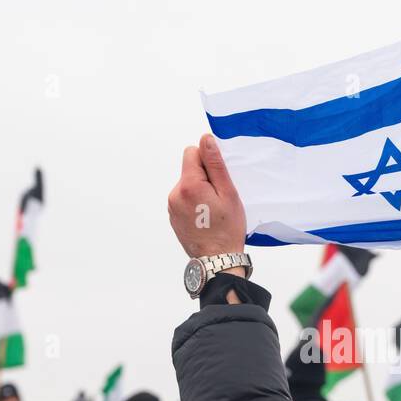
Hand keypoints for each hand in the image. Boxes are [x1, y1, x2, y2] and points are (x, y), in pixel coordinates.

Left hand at [167, 134, 246, 260]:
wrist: (217, 260)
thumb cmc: (227, 229)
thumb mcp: (228, 193)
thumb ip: (215, 164)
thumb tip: (205, 139)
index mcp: (189, 185)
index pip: (191, 152)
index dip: (208, 160)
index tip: (218, 178)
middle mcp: (175, 193)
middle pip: (189, 169)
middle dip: (204, 176)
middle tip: (219, 197)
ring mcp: (172, 206)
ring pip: (187, 184)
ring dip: (199, 190)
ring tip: (213, 209)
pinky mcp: (173, 216)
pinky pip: (184, 198)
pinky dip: (194, 202)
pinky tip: (205, 217)